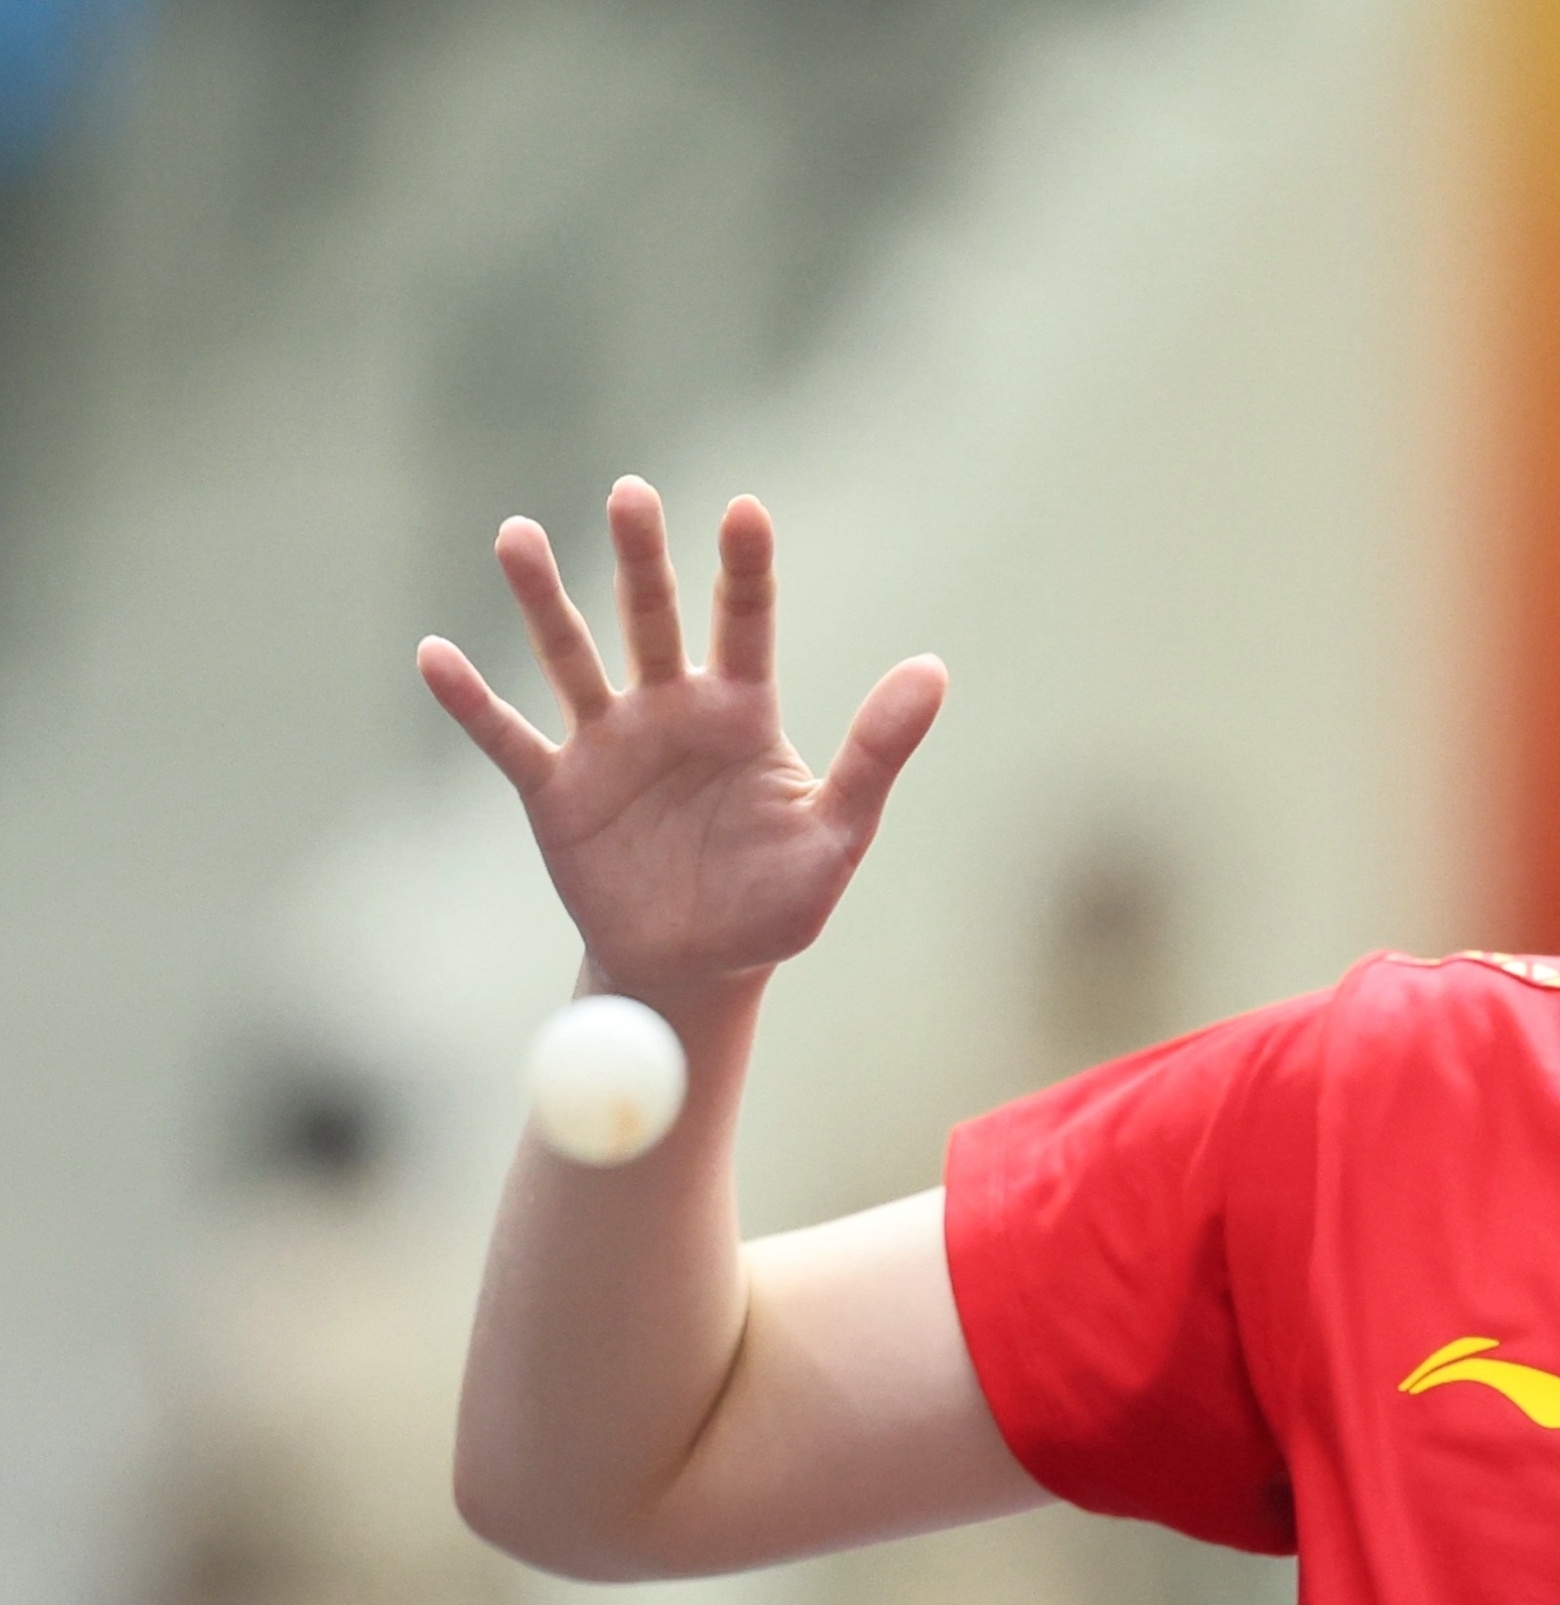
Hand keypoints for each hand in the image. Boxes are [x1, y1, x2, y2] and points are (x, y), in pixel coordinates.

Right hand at [416, 478, 943, 1001]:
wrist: (699, 968)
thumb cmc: (775, 903)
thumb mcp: (838, 833)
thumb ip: (877, 752)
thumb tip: (934, 669)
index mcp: (742, 715)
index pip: (746, 623)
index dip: (745, 567)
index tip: (745, 509)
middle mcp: (670, 711)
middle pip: (652, 619)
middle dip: (641, 558)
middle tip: (631, 493)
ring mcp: (608, 744)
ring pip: (570, 657)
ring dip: (543, 600)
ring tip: (516, 535)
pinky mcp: (555, 790)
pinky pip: (507, 737)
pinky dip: (470, 700)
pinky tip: (436, 655)